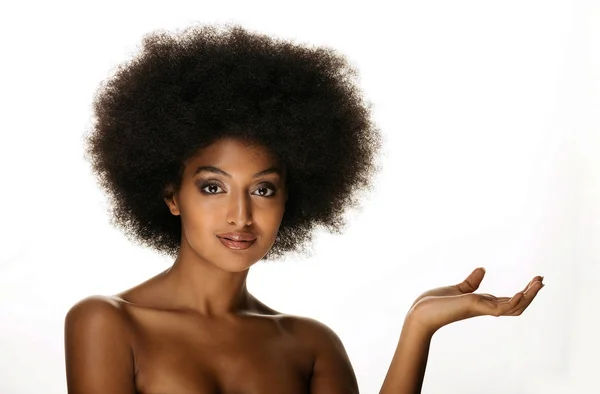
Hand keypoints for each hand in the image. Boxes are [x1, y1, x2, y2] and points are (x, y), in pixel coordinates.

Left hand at [407, 267, 543, 333]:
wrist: (420, 313)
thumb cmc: (435, 304)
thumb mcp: (458, 289)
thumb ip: (472, 282)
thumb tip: (483, 269)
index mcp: (482, 303)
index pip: (509, 300)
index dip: (524, 292)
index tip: (536, 280)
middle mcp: (485, 308)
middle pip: (517, 304)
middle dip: (531, 293)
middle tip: (542, 280)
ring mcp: (482, 309)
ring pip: (514, 307)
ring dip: (529, 295)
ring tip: (538, 282)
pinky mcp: (476, 307)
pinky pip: (501, 308)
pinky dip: (514, 301)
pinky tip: (523, 291)